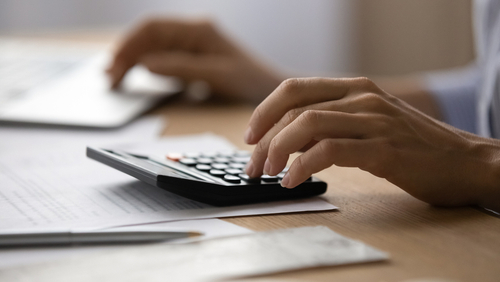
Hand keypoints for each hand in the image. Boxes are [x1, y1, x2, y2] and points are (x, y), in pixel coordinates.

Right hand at [107, 18, 281, 102]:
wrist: (268, 88)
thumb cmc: (250, 80)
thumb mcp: (216, 75)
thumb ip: (181, 68)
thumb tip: (146, 64)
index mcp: (199, 29)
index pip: (153, 29)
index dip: (129, 45)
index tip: (114, 64)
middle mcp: (192, 30)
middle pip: (149, 35)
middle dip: (126, 53)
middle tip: (109, 77)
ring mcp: (191, 42)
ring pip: (152, 45)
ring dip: (133, 59)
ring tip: (115, 78)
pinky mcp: (191, 55)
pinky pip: (162, 55)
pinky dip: (146, 65)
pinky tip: (136, 76)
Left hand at [244, 77, 499, 208]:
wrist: (465, 161)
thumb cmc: (413, 146)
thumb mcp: (368, 123)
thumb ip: (332, 123)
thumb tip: (287, 139)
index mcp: (355, 87)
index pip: (294, 88)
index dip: (265, 111)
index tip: (250, 135)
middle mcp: (362, 97)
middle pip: (294, 109)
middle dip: (265, 139)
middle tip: (253, 165)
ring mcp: (374, 120)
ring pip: (307, 125)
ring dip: (278, 151)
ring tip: (269, 174)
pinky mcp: (384, 149)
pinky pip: (330, 151)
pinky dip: (303, 166)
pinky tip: (293, 181)